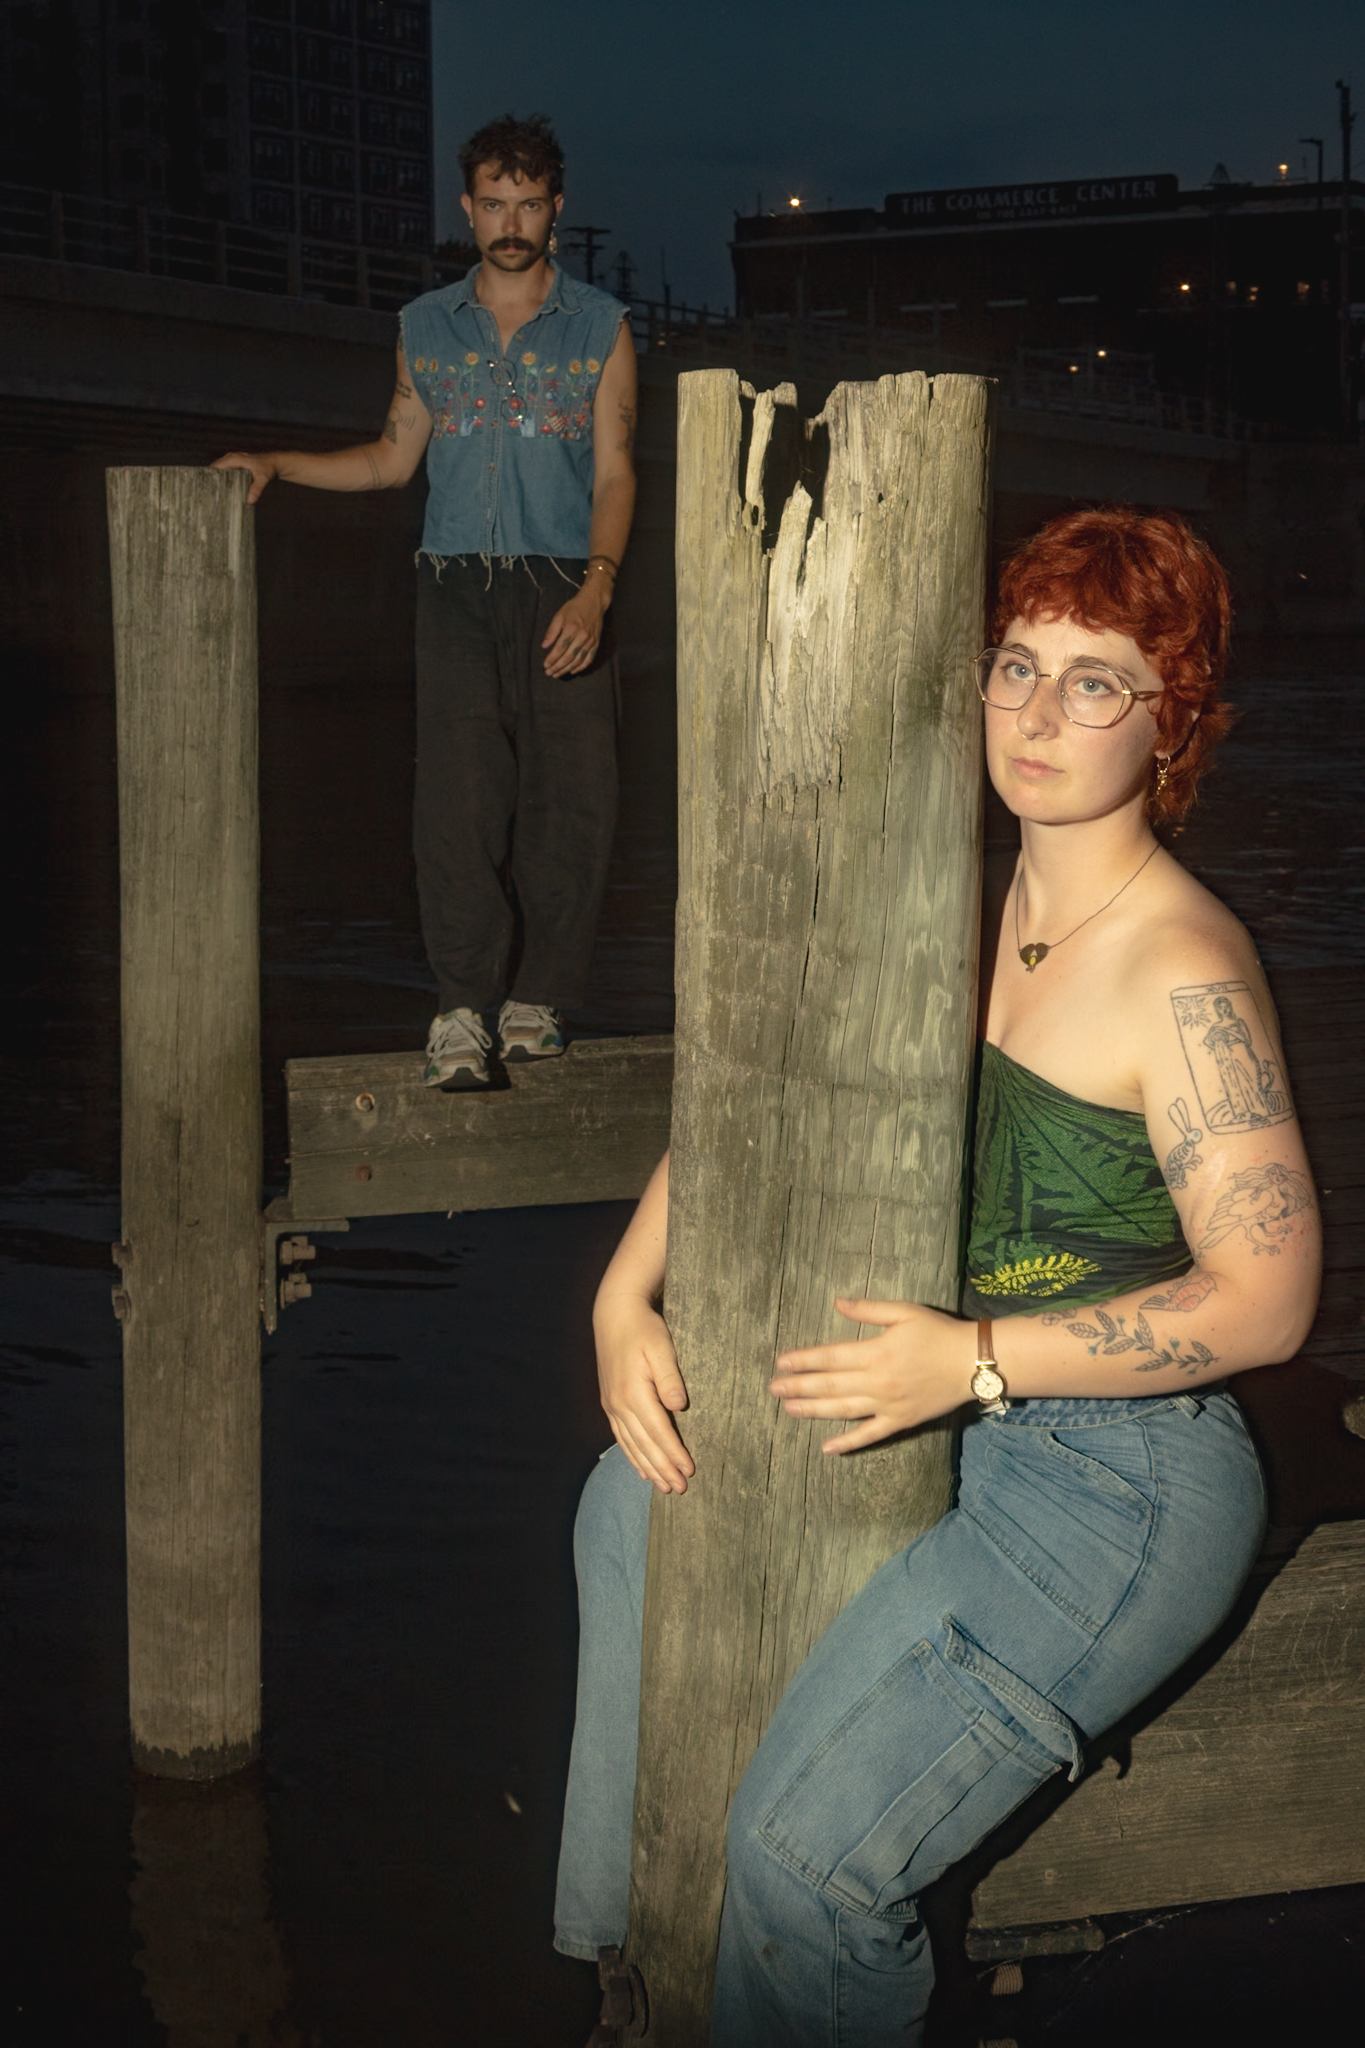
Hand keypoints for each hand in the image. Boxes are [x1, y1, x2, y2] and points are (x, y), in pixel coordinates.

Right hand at [211, 451, 277, 505]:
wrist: (274, 463)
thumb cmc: (268, 469)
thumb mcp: (263, 479)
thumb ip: (256, 489)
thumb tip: (249, 501)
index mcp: (234, 459)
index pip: (216, 467)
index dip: (209, 475)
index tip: (204, 486)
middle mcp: (231, 458)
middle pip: (215, 468)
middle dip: (210, 479)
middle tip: (206, 493)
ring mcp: (232, 460)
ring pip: (219, 470)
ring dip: (215, 479)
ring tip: (210, 493)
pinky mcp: (235, 464)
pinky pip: (224, 471)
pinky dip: (221, 478)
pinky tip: (220, 490)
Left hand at [542, 585, 607, 676]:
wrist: (594, 602)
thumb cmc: (574, 608)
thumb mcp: (559, 615)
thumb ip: (552, 631)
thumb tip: (544, 646)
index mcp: (571, 628)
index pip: (560, 648)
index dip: (552, 658)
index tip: (545, 665)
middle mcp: (582, 636)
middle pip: (568, 657)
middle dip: (557, 667)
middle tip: (549, 673)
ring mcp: (590, 641)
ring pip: (578, 660)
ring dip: (567, 669)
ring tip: (558, 674)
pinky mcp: (596, 643)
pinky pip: (589, 659)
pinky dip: (580, 667)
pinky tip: (572, 671)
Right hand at [594, 1289, 693, 1493]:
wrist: (614, 1315)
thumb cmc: (643, 1329)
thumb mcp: (661, 1348)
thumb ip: (669, 1378)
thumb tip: (679, 1407)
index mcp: (634, 1393)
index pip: (658, 1432)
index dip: (674, 1454)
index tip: (689, 1471)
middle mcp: (619, 1404)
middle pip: (644, 1445)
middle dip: (662, 1469)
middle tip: (680, 1489)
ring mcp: (611, 1405)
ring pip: (631, 1445)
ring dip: (648, 1468)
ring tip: (663, 1487)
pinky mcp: (609, 1402)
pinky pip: (620, 1437)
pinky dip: (632, 1456)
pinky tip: (641, 1469)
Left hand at [770, 1297, 972, 1453]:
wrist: (972, 1362)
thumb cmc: (937, 1332)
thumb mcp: (904, 1312)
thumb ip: (868, 1309)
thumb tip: (836, 1303)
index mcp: (875, 1353)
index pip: (830, 1358)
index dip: (803, 1360)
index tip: (781, 1362)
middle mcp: (877, 1382)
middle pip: (829, 1385)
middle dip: (798, 1386)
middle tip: (773, 1388)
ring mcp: (887, 1406)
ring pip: (842, 1410)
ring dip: (813, 1410)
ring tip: (788, 1409)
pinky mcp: (900, 1422)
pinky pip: (869, 1436)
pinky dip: (847, 1443)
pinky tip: (827, 1448)